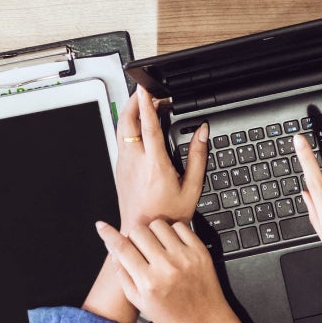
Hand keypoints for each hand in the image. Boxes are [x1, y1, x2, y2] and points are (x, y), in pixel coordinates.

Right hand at [94, 219, 241, 322]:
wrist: (205, 321)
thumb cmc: (172, 315)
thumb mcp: (140, 302)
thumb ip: (123, 275)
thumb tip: (112, 251)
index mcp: (148, 282)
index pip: (122, 248)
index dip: (108, 235)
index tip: (102, 226)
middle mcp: (166, 267)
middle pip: (138, 231)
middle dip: (134, 237)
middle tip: (139, 248)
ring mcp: (184, 257)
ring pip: (158, 225)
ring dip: (153, 232)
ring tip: (157, 246)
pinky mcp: (199, 251)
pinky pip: (180, 226)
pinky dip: (172, 231)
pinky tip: (172, 244)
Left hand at [114, 89, 206, 230]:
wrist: (141, 232)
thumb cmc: (166, 215)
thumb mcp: (191, 188)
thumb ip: (197, 157)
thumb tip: (202, 133)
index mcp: (154, 165)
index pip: (148, 127)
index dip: (147, 105)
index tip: (146, 90)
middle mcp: (135, 162)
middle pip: (127, 122)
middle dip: (133, 102)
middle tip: (144, 91)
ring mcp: (124, 165)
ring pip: (121, 130)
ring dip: (130, 113)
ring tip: (144, 105)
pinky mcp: (120, 169)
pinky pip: (122, 140)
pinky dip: (129, 127)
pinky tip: (139, 127)